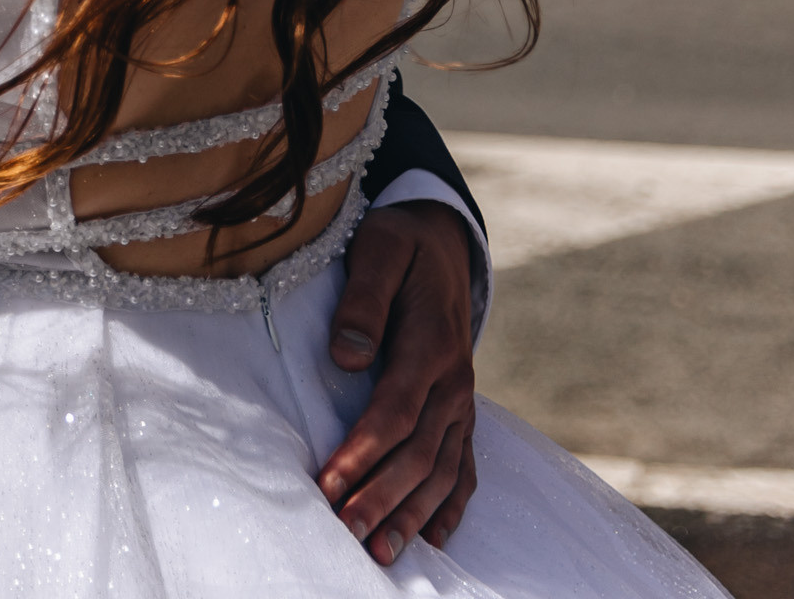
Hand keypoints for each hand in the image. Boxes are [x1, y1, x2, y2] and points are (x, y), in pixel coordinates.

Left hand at [318, 203, 478, 563]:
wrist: (444, 242)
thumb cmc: (401, 244)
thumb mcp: (380, 248)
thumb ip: (363, 300)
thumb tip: (345, 357)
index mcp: (431, 344)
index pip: (394, 412)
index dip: (362, 453)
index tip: (329, 485)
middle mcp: (453, 382)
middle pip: (418, 453)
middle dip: (382, 498)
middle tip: (347, 535)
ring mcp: (462, 401)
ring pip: (441, 470)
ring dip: (412, 514)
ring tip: (382, 552)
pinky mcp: (461, 411)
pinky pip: (465, 466)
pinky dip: (452, 505)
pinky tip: (435, 537)